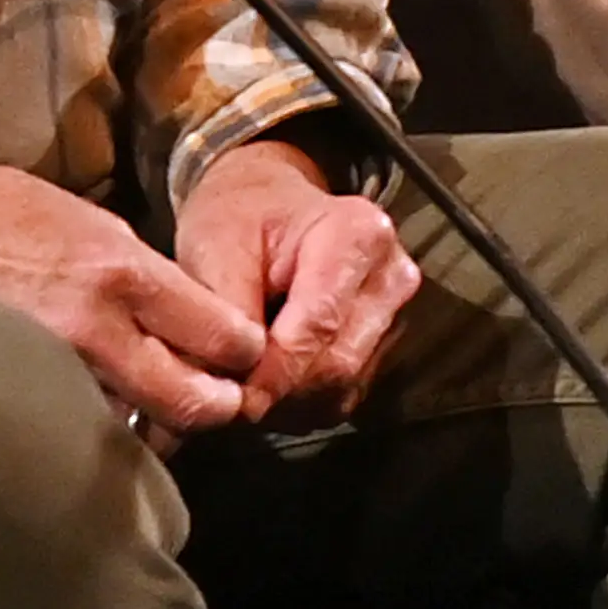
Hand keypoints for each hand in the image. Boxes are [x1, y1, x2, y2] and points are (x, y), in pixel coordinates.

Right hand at [0, 154, 264, 439]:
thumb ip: (131, 265)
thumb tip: (175, 302)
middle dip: (213, 407)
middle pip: (190, 399)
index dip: (241, 353)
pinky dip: (90, 428)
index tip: (242, 359)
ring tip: (153, 414)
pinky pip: (73, 425)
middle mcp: (94, 325)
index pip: (218, 332)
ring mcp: (51, 368)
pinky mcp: (14, 394)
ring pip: (133, 422)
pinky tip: (89, 418)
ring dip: (150, 423)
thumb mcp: (76, 216)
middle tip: (219, 407)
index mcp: (120, 270)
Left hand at [175, 137, 420, 427]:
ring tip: (244, 386)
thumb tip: (233, 377)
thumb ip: (226, 311)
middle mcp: (388, 275)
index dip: (274, 371)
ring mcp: (391, 312)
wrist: (264, 205)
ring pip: (343, 387)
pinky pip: (344, 396)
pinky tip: (269, 383)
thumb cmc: (242, 216)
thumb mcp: (216, 244)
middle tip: (229, 397)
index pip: (320, 325)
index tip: (236, 395)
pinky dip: (301, 403)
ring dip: (288, 402)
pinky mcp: (381, 344)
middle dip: (279, 391)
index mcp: (357, 234)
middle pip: (338, 363)